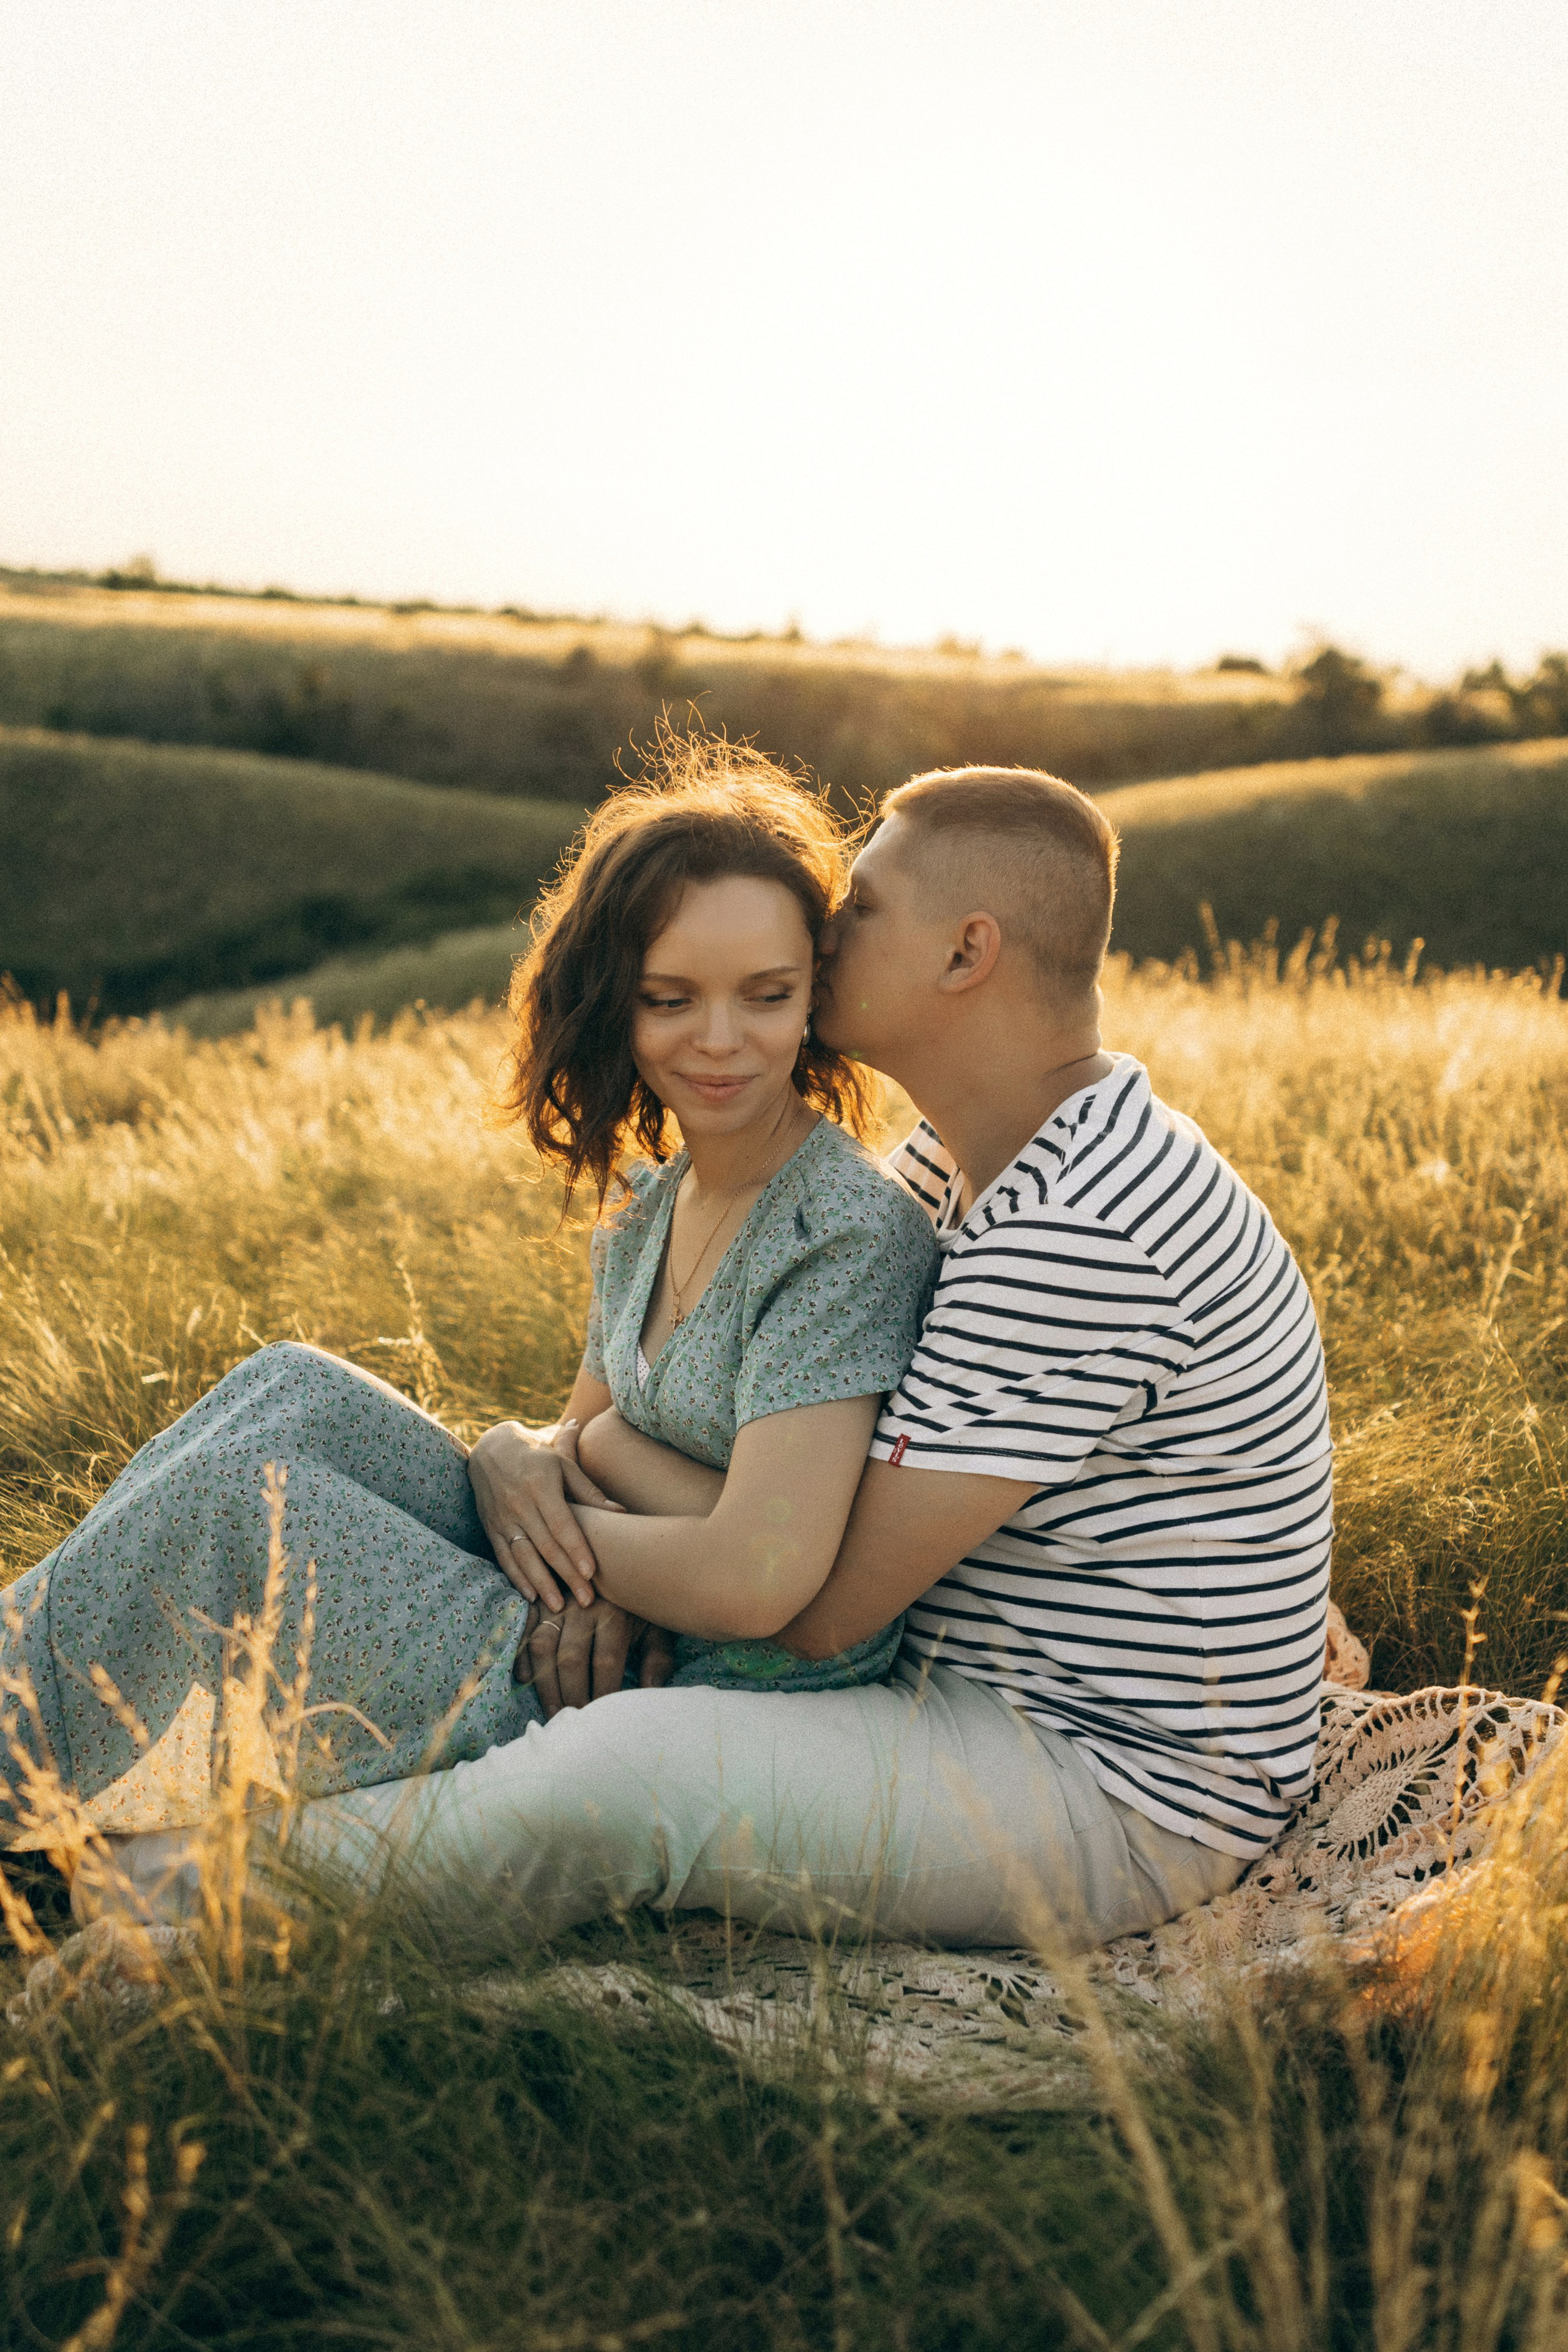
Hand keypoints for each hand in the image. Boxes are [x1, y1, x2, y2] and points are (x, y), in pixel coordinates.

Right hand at [467, 1419, 620, 1609]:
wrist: (491, 1449)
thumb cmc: (537, 1457)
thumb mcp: (564, 1465)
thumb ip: (589, 1492)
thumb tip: (620, 1512)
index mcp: (541, 1488)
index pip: (562, 1525)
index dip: (577, 1550)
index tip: (592, 1573)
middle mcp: (520, 1505)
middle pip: (546, 1547)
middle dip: (567, 1576)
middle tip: (587, 1600)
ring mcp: (503, 1519)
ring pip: (524, 1557)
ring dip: (542, 1584)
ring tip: (559, 1606)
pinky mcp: (492, 1528)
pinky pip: (504, 1557)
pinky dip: (517, 1578)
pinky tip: (531, 1596)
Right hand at [517, 1596, 677, 1715]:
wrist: (622, 1570)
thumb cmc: (638, 1611)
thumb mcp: (656, 1630)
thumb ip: (657, 1661)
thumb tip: (648, 1692)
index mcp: (616, 1614)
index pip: (605, 1662)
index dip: (602, 1694)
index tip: (601, 1718)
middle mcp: (584, 1606)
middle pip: (571, 1658)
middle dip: (571, 1695)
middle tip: (572, 1722)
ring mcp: (557, 1603)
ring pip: (543, 1647)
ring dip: (545, 1684)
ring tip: (552, 1712)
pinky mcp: (539, 1603)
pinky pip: (524, 1632)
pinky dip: (522, 1657)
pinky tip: (526, 1681)